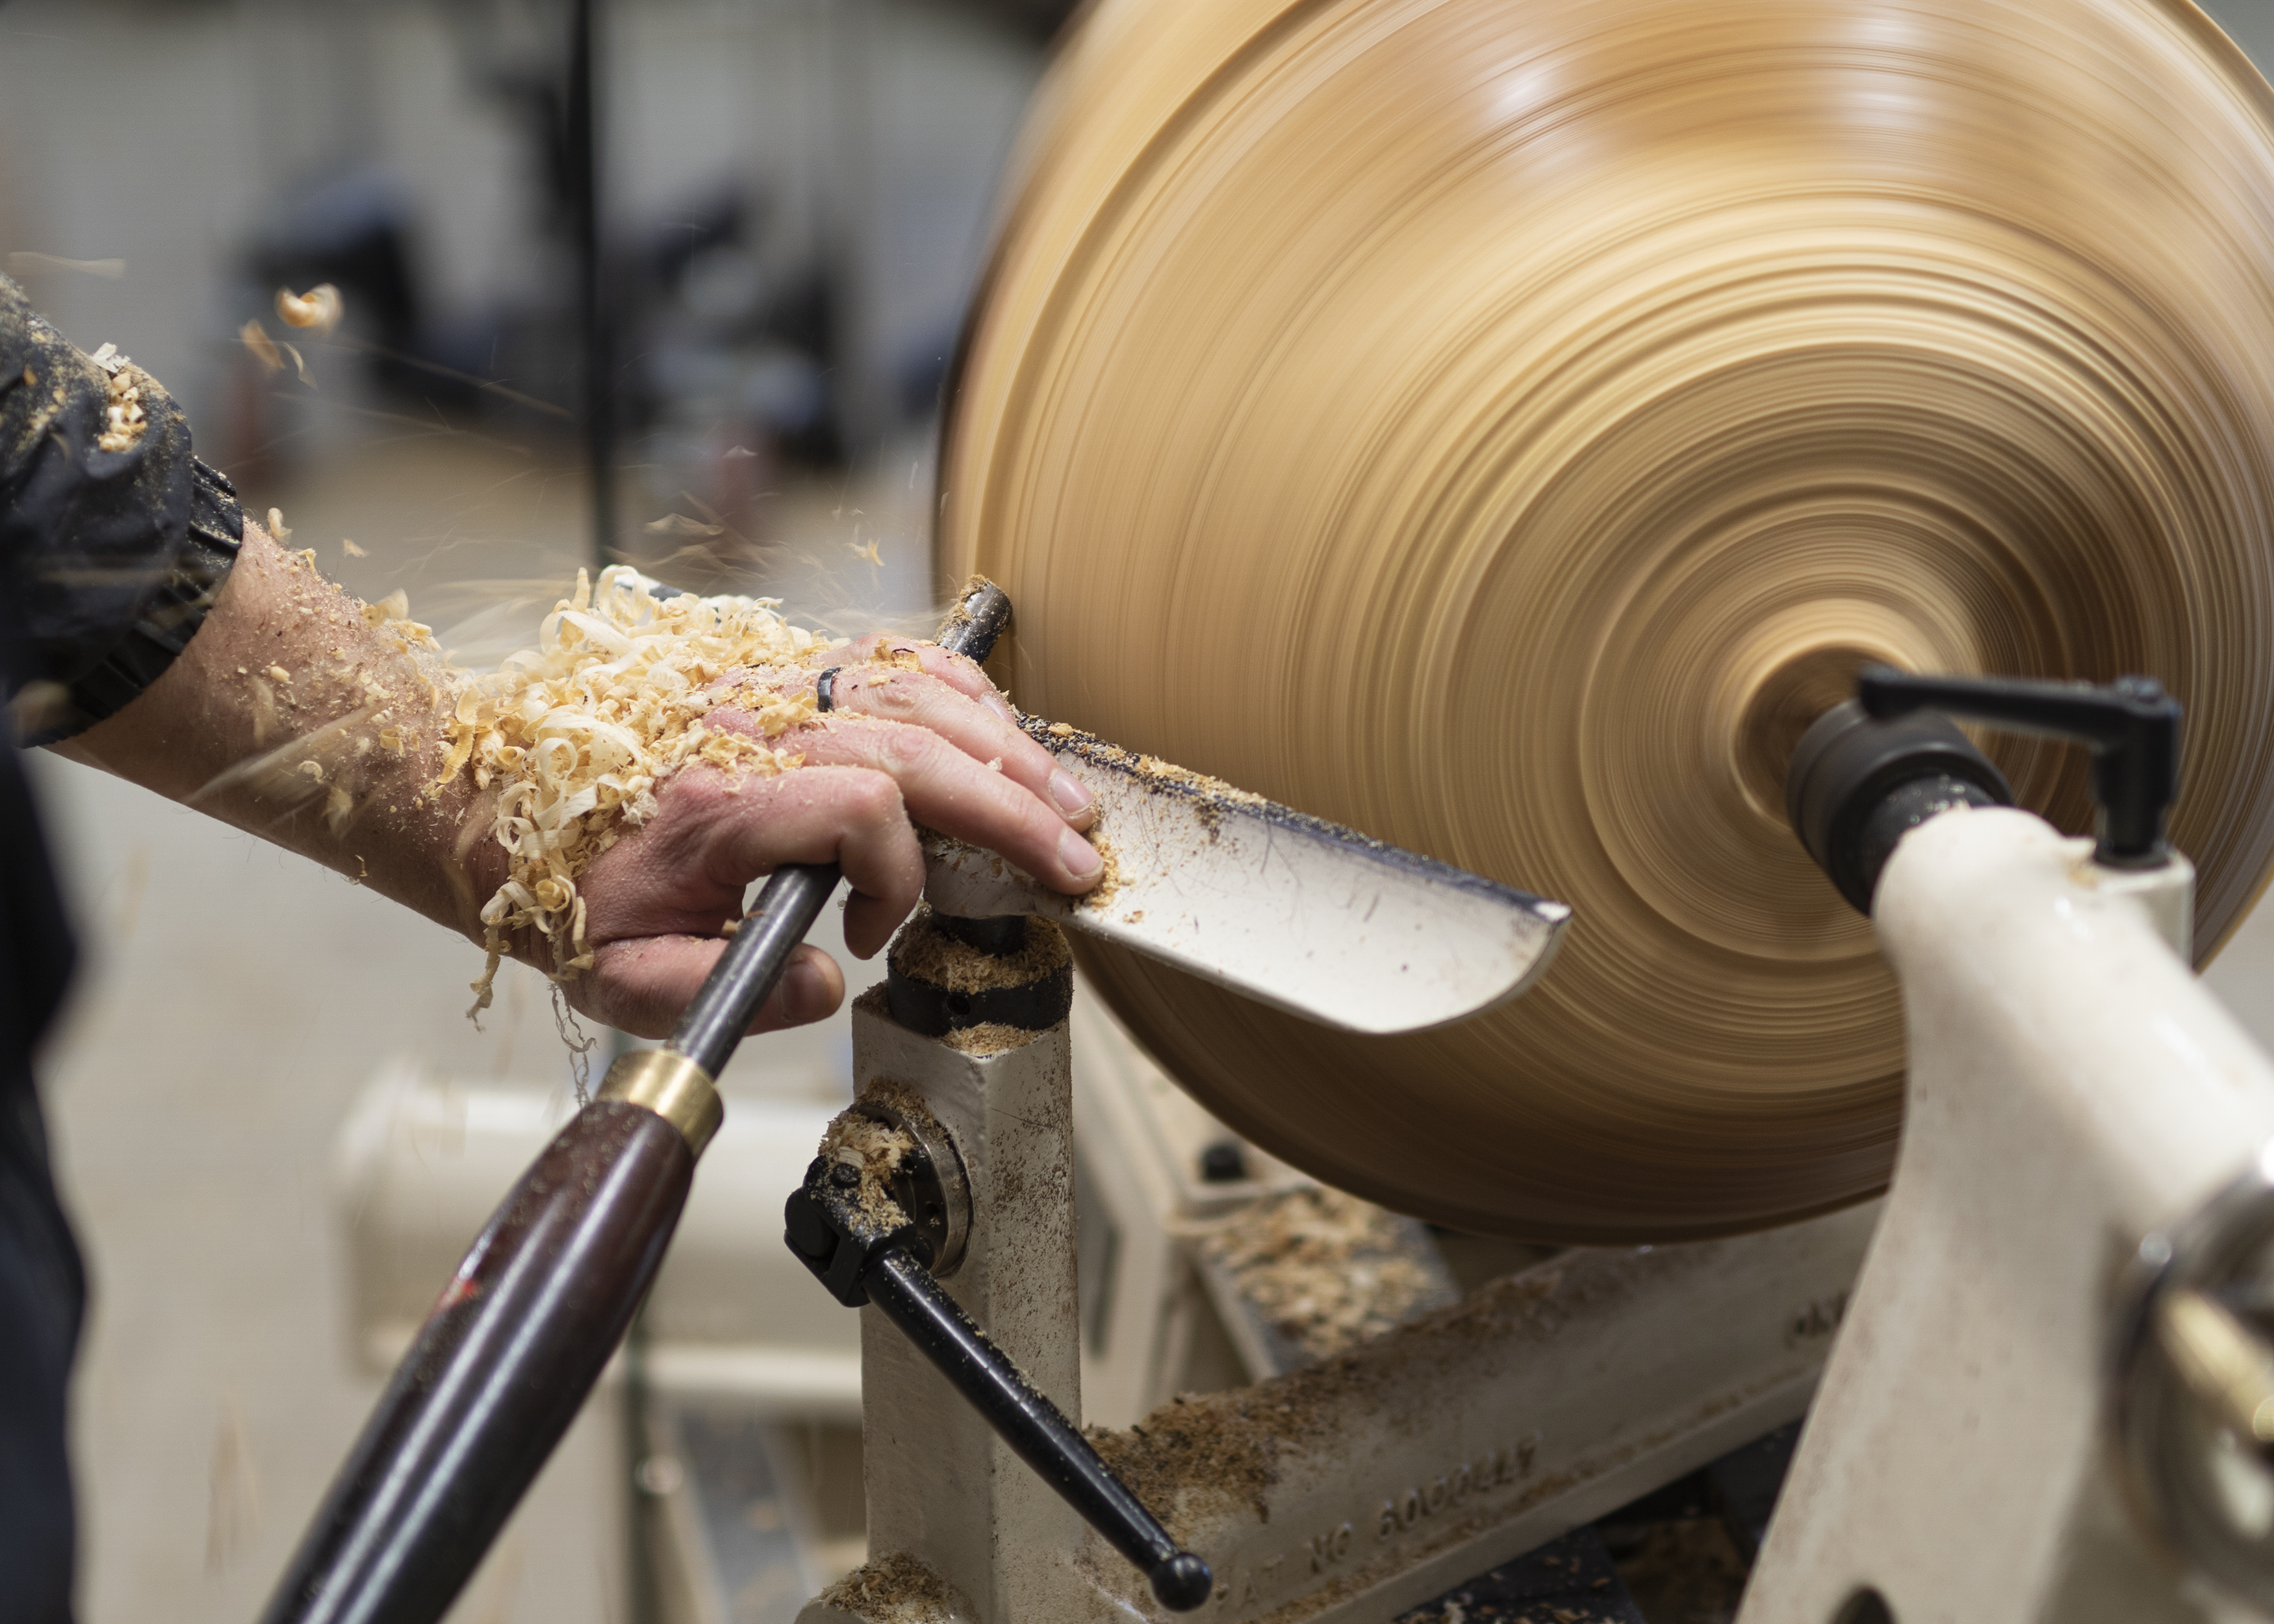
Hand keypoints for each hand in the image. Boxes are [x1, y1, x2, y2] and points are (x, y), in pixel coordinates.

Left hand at [563, 634, 1100, 1038]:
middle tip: (1075, 861)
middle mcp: (749, 724)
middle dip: (1013, 806)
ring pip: (919, 694)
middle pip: (920, 743)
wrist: (503, 802)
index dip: (898, 879)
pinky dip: (960, 693)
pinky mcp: (781, 672)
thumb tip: (831, 986)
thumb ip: (721, 993)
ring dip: (1006, 750)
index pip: (862, 809)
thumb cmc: (567, 886)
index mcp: (716, 803)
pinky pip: (891, 660)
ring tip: (1067, 801)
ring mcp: (769, 686)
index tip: (874, 932)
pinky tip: (1003, 735)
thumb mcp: (619, 975)